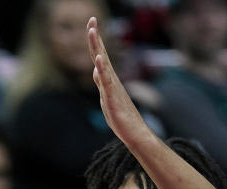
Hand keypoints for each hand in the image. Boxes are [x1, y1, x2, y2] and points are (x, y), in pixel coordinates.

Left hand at [87, 16, 148, 148]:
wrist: (134, 133)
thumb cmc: (121, 117)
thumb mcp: (106, 97)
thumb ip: (101, 83)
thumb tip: (95, 69)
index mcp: (108, 79)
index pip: (99, 56)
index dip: (95, 40)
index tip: (91, 24)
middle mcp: (111, 79)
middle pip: (100, 54)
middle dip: (95, 36)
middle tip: (92, 18)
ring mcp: (112, 87)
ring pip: (102, 63)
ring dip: (96, 46)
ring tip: (92, 30)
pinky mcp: (112, 97)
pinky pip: (106, 81)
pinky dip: (102, 69)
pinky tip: (98, 59)